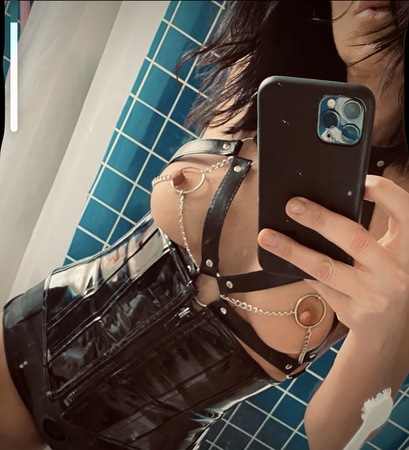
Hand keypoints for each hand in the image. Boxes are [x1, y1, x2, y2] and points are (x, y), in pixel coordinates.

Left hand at [258, 175, 408, 335]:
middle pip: (354, 238)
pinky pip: (317, 283)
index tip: (359, 181)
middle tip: (293, 206)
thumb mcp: (386, 254)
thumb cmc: (382, 278)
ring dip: (292, 249)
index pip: (403, 210)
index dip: (382, 191)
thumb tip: (322, 205)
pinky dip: (297, 267)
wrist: (387, 327)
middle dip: (320, 219)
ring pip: (325, 267)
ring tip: (267, 236)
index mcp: (408, 248)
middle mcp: (394, 271)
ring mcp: (372, 294)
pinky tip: (281, 257)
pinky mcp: (351, 311)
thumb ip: (367, 233)